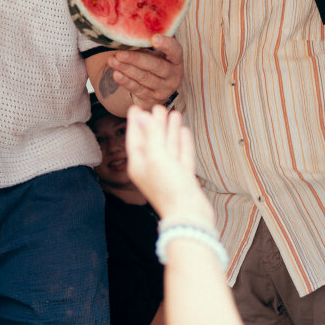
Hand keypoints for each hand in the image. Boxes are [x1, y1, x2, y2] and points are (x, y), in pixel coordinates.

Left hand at [108, 35, 183, 107]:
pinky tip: (116, 74)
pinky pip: (137, 88)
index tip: (154, 38)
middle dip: (135, 59)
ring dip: (126, 69)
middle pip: (155, 66)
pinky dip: (126, 81)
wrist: (155, 92)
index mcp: (176, 61)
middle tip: (120, 53)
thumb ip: (148, 47)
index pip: (175, 51)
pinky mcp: (151, 98)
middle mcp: (173, 76)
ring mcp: (163, 89)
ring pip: (144, 77)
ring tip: (113, 61)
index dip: (166, 45)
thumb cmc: (155, 66)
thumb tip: (128, 37)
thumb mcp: (157, 56)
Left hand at [126, 105, 213, 225]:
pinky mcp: (182, 177)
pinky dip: (181, 142)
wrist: (190, 217)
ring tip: (173, 113)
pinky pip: (181, 155)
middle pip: (152, 141)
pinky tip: (183, 131)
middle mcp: (152, 168)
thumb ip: (151, 135)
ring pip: (168, 146)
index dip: (135, 123)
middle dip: (155, 123)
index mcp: (139, 165)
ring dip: (169, 130)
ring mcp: (168, 173)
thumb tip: (143, 117)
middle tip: (157, 107)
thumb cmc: (169, 189)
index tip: (135, 107)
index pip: (135, 139)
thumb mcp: (157, 157)